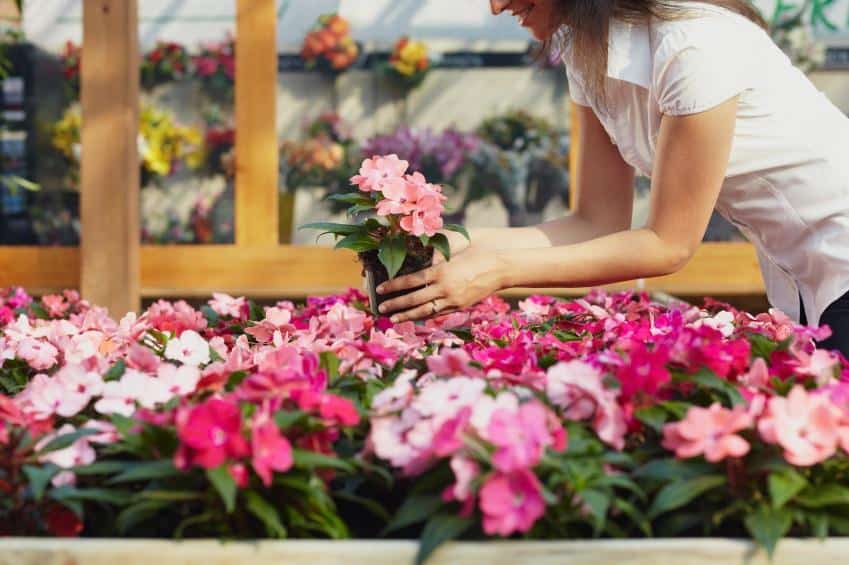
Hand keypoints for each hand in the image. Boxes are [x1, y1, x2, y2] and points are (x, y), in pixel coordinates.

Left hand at [376, 246, 507, 322]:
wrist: (499, 266)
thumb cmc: (475, 253)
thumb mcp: (451, 252)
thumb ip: (432, 258)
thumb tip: (412, 257)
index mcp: (441, 271)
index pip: (410, 281)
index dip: (393, 286)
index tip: (380, 289)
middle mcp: (445, 288)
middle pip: (414, 299)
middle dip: (395, 304)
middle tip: (381, 308)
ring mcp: (453, 300)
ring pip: (425, 311)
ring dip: (407, 315)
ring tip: (393, 319)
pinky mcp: (460, 306)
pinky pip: (438, 313)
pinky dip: (425, 316)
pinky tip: (415, 316)